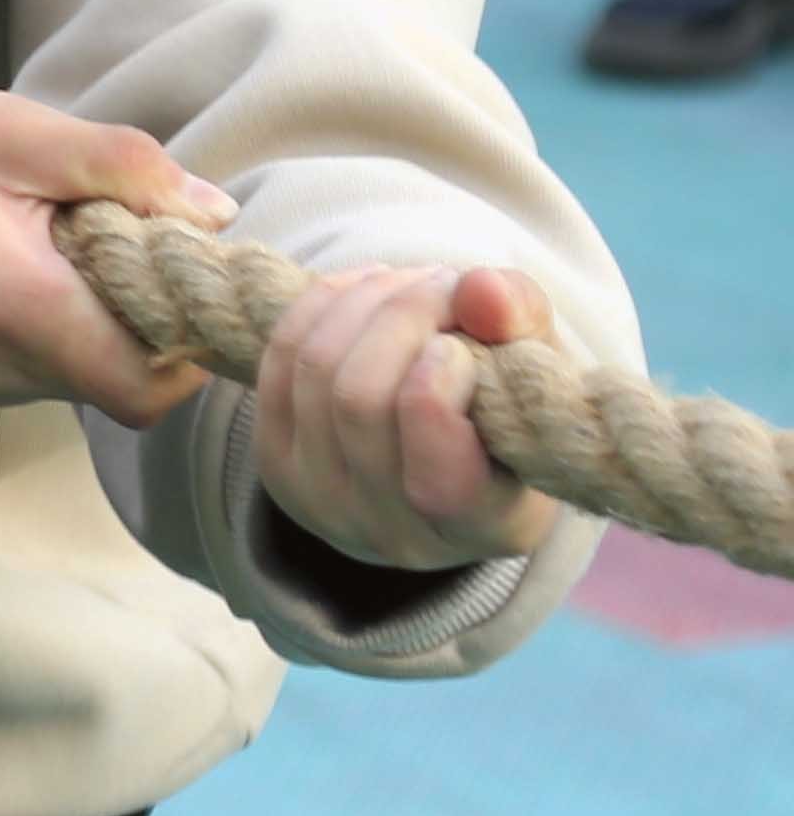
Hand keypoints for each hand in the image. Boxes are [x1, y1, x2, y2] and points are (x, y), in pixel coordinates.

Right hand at [0, 79, 236, 426]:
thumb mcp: (3, 124)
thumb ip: (117, 166)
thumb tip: (212, 214)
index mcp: (10, 306)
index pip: (150, 382)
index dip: (190, 333)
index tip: (178, 258)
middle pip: (123, 379)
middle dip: (146, 315)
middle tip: (117, 225)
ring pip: (81, 373)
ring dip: (99, 315)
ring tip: (54, 230)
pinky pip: (37, 365)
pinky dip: (55, 320)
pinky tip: (18, 252)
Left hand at [252, 262, 560, 569]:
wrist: (444, 457)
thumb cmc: (510, 413)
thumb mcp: (541, 373)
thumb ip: (525, 326)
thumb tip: (482, 287)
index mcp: (486, 530)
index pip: (440, 481)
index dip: (435, 396)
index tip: (458, 346)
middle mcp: (395, 533)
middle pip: (361, 402)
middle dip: (401, 318)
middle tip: (443, 283)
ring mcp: (322, 501)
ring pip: (315, 370)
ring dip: (365, 301)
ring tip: (413, 282)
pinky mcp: (275, 462)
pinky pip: (280, 358)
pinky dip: (323, 306)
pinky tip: (366, 288)